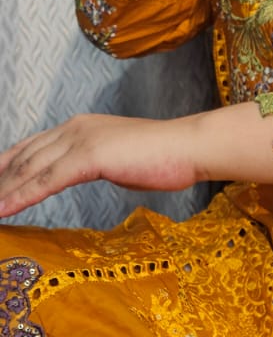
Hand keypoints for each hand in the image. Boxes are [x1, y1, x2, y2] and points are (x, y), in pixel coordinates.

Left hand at [0, 114, 205, 217]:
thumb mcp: (118, 157)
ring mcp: (80, 140)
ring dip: (4, 191)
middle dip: (0, 180)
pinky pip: (46, 181)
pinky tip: (4, 209)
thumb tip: (80, 173)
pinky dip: (21, 196)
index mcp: (81, 127)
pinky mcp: (89, 156)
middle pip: (23, 157)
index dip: (7, 167)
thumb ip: (94, 161)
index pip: (32, 147)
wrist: (189, 147)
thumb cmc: (164, 156)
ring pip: (29, 169)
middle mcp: (74, 128)